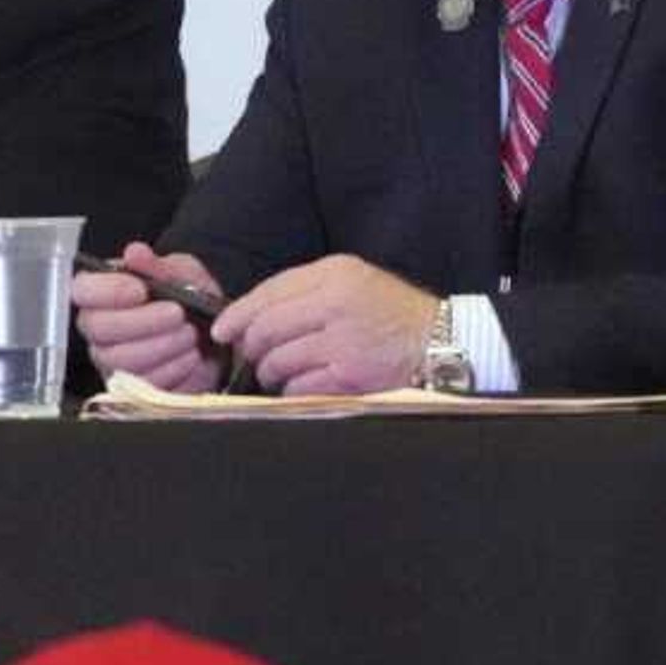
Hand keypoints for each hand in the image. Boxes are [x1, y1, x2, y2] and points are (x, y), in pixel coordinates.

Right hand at [72, 243, 228, 391]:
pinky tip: (190, 355)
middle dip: (143, 321)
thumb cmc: (189, 302)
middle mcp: (98, 327)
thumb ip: (159, 265)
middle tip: (177, 313)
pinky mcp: (129, 387)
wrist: (213, 339)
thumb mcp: (183, 274)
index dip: (108, 291)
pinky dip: (172, 368)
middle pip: (99, 328)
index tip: (141, 290)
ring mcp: (110, 360)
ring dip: (162, 345)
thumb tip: (135, 253)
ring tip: (190, 334)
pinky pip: (141, 382)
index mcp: (102, 292)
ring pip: (120, 358)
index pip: (82, 290)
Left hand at [211, 254, 438, 395]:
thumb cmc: (393, 314)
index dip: (237, 313)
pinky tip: (303, 385)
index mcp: (336, 273)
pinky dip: (292, 390)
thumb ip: (306, 291)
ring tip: (280, 373)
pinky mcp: (350, 375)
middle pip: (265, 327)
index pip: (269, 291)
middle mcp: (337, 302)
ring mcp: (344, 340)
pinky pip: (298, 387)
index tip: (222, 330)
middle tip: (252, 356)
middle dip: (250, 347)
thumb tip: (249, 316)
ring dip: (270, 372)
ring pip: (276, 360)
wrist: (442, 341)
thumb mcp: (354, 282)